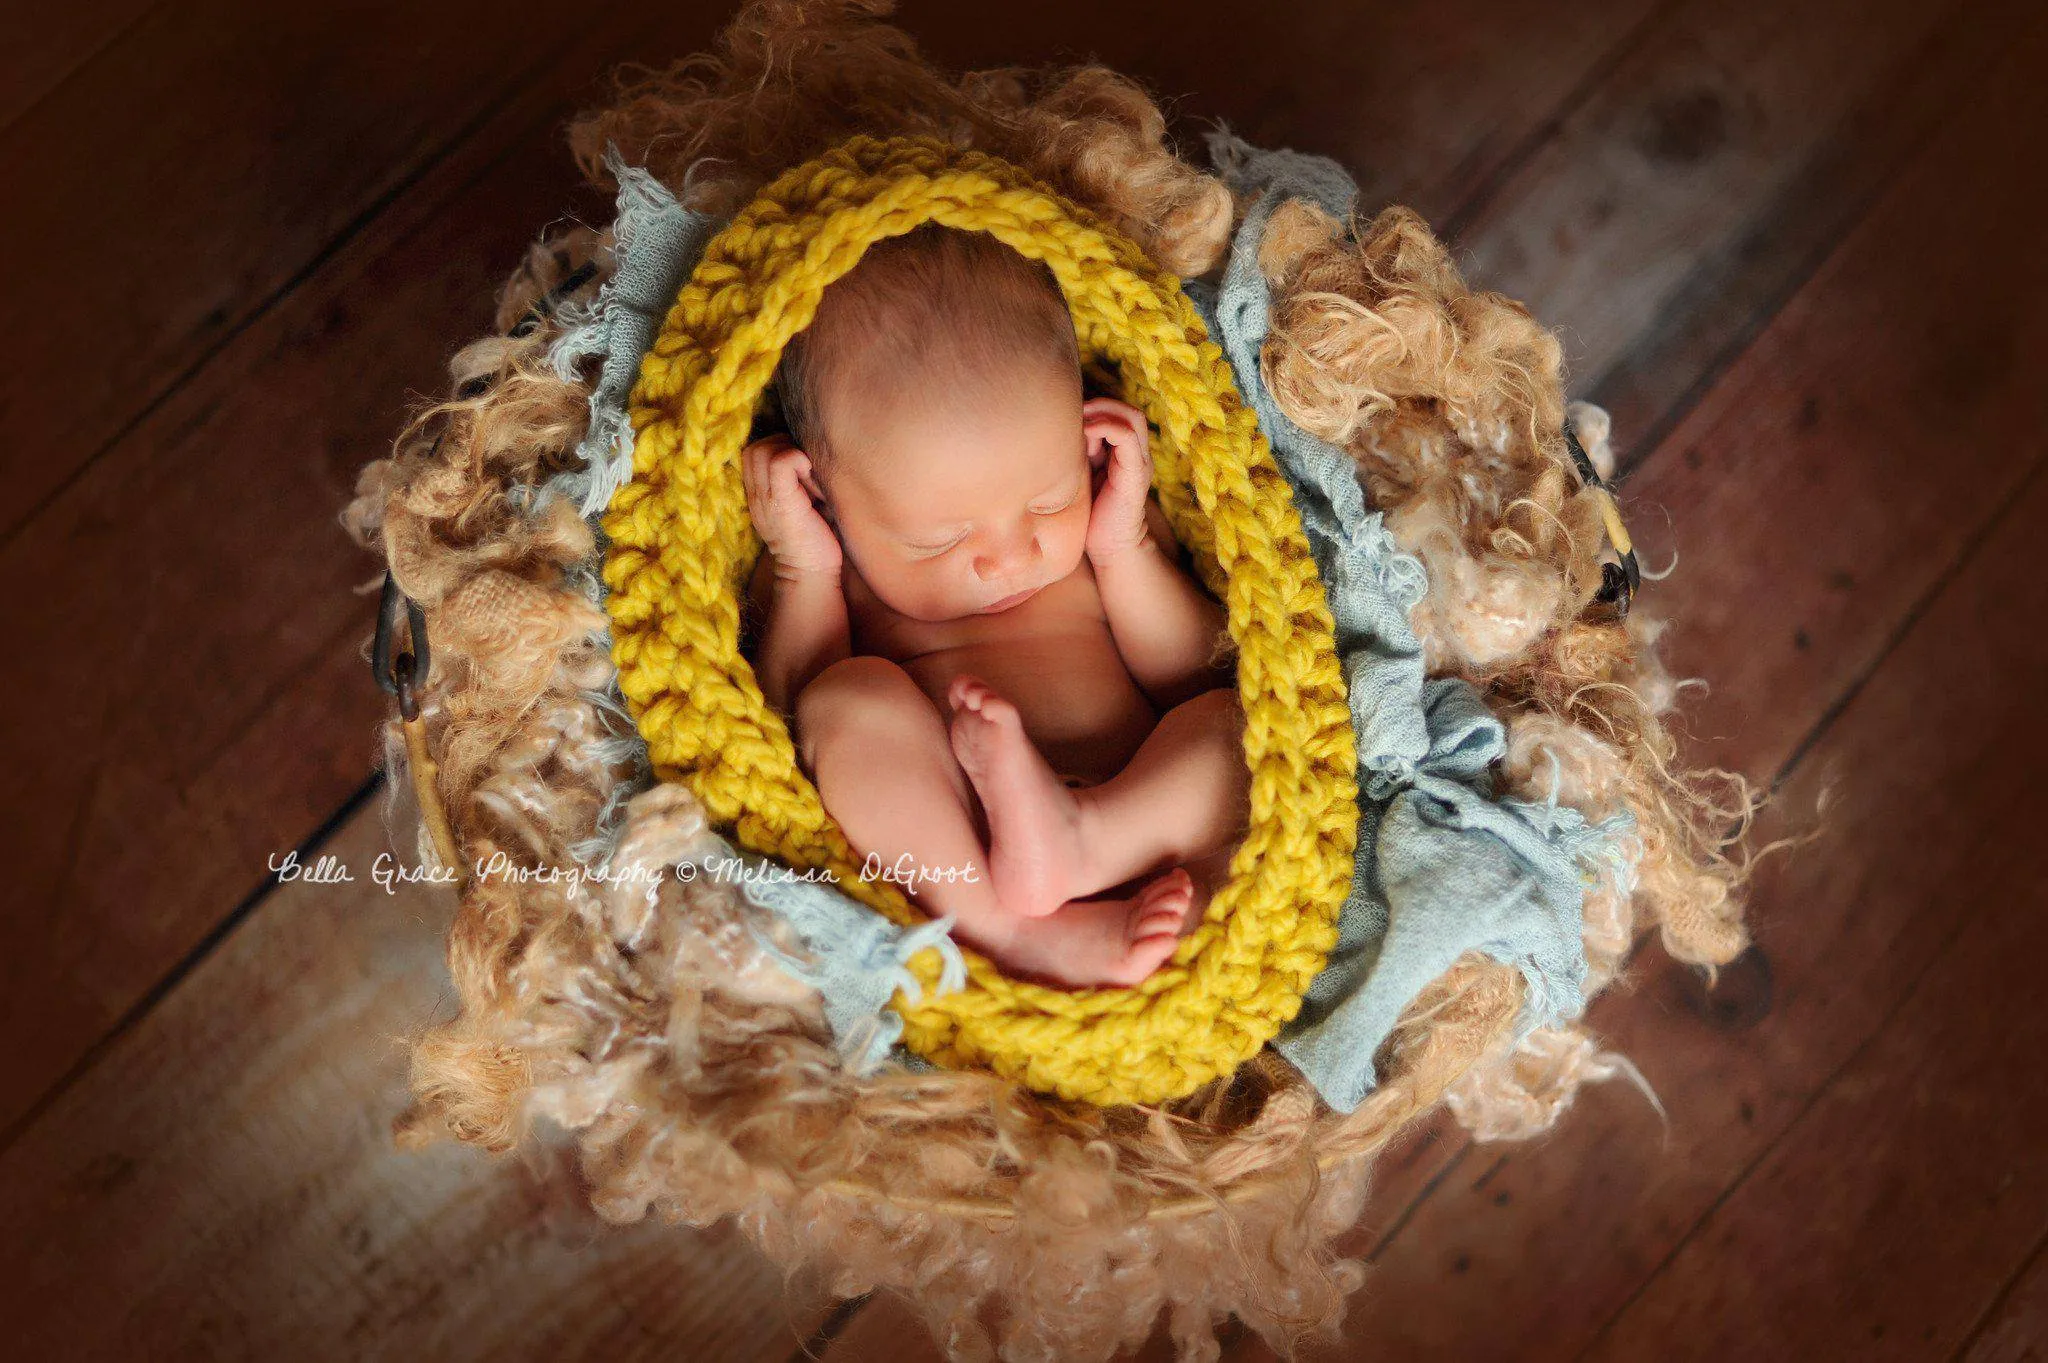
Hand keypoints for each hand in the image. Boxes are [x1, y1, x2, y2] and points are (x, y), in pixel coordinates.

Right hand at [742, 434, 840, 577]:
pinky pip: (780, 462)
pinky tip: (812, 481)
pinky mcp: (779, 502)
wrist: (810, 574)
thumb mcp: (803, 504)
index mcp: (759, 494)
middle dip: (785, 448)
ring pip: (763, 449)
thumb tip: (817, 452)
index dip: (781, 449)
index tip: (803, 468)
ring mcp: (764, 498)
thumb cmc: (816, 539)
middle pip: (756, 447)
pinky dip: (798, 461)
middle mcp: (755, 494)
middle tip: (806, 471)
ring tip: (809, 478)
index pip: (755, 451)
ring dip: (792, 454)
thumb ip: (799, 480)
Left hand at [1082, 397, 1155, 566]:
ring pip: (1131, 417)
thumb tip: (1054, 430)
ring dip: (1103, 413)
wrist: (1109, 548)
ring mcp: (1138, 462)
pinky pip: (1127, 437)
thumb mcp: (1081, 476)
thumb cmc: (1091, 515)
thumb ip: (1078, 454)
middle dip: (1100, 404)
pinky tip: (1084, 434)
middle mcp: (1135, 454)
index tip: (1069, 415)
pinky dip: (1105, 427)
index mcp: (1124, 454)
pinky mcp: (1135, 473)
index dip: (1096, 407)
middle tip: (1074, 413)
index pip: (1118, 413)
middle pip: (1128, 410)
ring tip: (1080, 422)